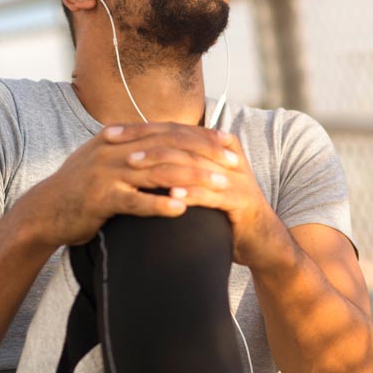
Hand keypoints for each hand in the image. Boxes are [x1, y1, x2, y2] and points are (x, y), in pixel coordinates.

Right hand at [19, 123, 230, 247]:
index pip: (168, 131)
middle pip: (169, 146)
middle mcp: (114, 149)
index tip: (229, 143)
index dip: (201, 136)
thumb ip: (133, 151)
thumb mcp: (106, 161)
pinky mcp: (100, 199)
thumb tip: (163, 146)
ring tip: (221, 186)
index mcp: (119, 137)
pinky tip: (182, 210)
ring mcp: (106, 173)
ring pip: (158, 171)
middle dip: (205, 153)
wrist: (44, 212)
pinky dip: (159, 205)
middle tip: (234, 163)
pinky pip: (135, 201)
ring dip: (193, 178)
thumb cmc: (80, 191)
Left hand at [99, 123, 292, 270]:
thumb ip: (179, 168)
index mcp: (216, 145)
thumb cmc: (225, 215)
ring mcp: (237, 177)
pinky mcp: (243, 201)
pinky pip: (213, 194)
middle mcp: (227, 156)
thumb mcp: (199, 185)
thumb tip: (139, 156)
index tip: (110, 133)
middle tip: (116, 144)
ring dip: (162, 163)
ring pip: (193, 164)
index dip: (141, 130)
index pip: (173, 130)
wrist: (262, 242)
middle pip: (180, 141)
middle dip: (145, 141)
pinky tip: (170, 194)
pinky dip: (191, 193)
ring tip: (134, 165)